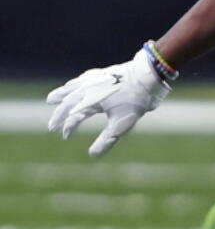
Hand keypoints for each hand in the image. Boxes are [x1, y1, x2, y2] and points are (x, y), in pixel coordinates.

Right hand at [46, 48, 171, 156]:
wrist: (148, 76)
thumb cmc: (135, 100)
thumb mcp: (122, 125)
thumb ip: (106, 140)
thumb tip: (92, 155)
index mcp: (90, 102)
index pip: (73, 117)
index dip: (68, 128)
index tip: (66, 137)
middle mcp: (88, 89)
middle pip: (68, 103)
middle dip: (59, 115)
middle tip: (52, 126)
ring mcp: (94, 79)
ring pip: (72, 88)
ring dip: (61, 95)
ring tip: (52, 99)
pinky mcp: (103, 73)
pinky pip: (83, 78)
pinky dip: (75, 83)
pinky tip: (75, 83)